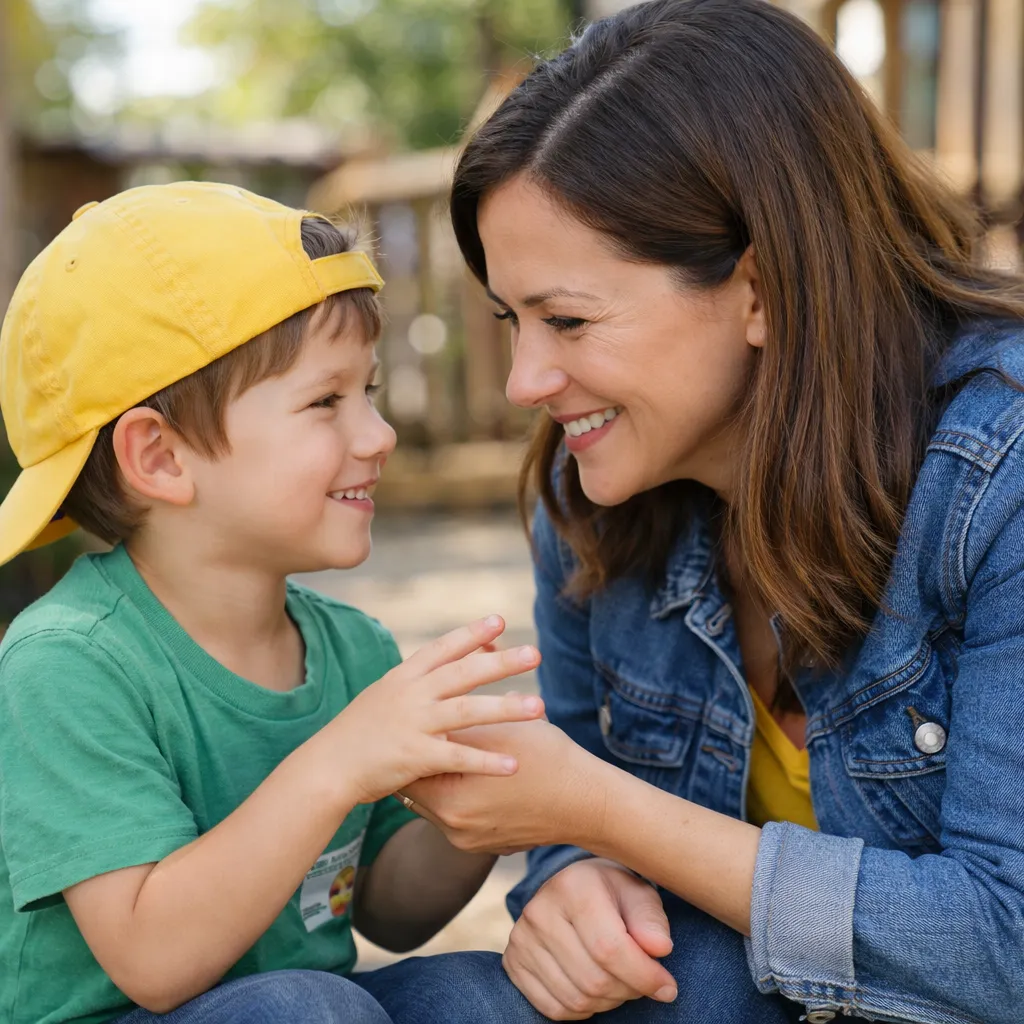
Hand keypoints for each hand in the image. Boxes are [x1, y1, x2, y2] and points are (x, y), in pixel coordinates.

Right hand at [320, 617, 543, 805]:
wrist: (325, 767)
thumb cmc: (356, 734)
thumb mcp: (382, 698)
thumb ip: (414, 686)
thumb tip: (443, 673)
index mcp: (403, 678)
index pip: (443, 648)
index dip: (472, 633)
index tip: (500, 619)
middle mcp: (411, 694)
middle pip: (464, 672)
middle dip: (501, 662)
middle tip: (535, 654)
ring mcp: (413, 723)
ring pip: (467, 710)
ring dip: (506, 708)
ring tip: (541, 707)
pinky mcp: (414, 756)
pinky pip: (458, 758)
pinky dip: (487, 761)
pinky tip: (514, 765)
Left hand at [400, 717, 597, 853]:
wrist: (589, 802)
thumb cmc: (546, 758)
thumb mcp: (496, 730)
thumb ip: (457, 723)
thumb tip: (430, 709)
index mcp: (449, 801)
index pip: (410, 768)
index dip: (412, 740)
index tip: (412, 719)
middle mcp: (453, 829)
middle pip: (419, 789)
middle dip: (424, 759)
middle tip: (422, 731)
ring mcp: (469, 841)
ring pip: (438, 803)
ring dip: (442, 777)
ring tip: (447, 748)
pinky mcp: (487, 845)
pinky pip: (460, 815)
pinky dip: (461, 793)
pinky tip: (474, 772)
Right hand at [503, 859, 676, 1019]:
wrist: (572, 888)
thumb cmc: (612, 893)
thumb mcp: (638, 893)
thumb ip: (652, 919)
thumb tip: (659, 949)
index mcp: (573, 887)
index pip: (609, 948)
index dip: (643, 976)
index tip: (668, 987)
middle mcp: (540, 910)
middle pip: (593, 979)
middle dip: (629, 990)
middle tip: (643, 982)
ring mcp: (521, 938)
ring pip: (575, 999)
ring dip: (608, 1002)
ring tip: (621, 983)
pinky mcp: (513, 962)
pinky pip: (554, 1009)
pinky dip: (582, 1010)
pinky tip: (595, 989)